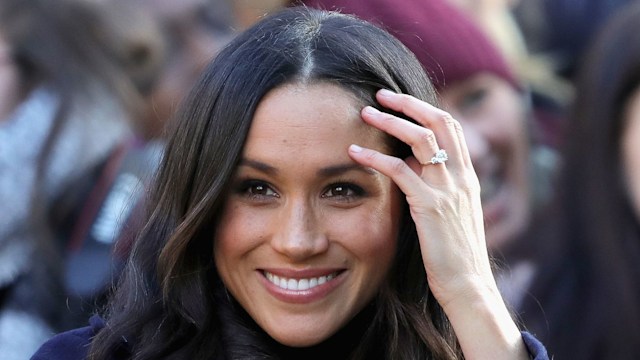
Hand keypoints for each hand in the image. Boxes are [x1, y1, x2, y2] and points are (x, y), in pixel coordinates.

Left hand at [348, 89, 491, 306]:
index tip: (400, 101)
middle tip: (381, 94)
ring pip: (421, 139)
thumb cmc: (454, 254)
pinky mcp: (430, 206)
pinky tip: (354, 153)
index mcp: (467, 176)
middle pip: (439, 121)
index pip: (450, 127)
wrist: (467, 285)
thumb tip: (410, 166)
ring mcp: (448, 189)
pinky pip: (400, 171)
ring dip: (391, 121)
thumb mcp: (451, 213)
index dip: (425, 108)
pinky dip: (375, 158)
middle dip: (409, 103)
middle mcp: (461, 176)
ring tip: (365, 113)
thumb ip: (435, 186)